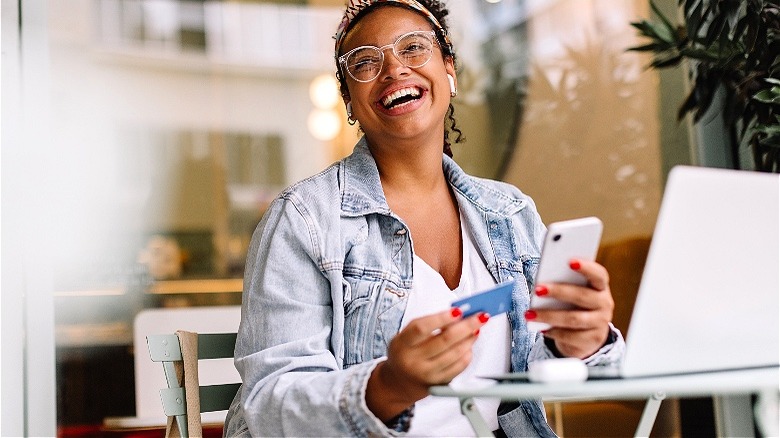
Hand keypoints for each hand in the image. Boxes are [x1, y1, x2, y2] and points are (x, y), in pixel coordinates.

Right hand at [365, 308, 487, 420]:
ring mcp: (426, 374)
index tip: (458, 311)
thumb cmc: (406, 353)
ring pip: (455, 354)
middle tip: (480, 316)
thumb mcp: (407, 336)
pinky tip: (469, 346)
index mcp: (402, 344)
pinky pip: (458, 368)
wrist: (398, 383)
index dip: (441, 318)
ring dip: (469, 339)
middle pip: (444, 340)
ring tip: (476, 329)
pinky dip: (467, 354)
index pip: (421, 328)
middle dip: (466, 326)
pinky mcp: (438, 384)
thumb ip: (428, 325)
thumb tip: (458, 314)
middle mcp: (413, 360)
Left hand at [526, 259, 613, 357]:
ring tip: (530, 313)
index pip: (598, 274)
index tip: (570, 261)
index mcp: (600, 287)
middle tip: (537, 289)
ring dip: (549, 315)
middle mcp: (604, 303)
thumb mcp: (572, 293)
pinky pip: (571, 336)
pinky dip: (554, 331)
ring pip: (573, 318)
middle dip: (558, 292)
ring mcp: (601, 323)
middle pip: (582, 296)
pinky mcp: (593, 340)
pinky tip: (541, 328)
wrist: (586, 336)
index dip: (586, 267)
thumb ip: (564, 284)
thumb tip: (543, 282)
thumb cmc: (574, 306)